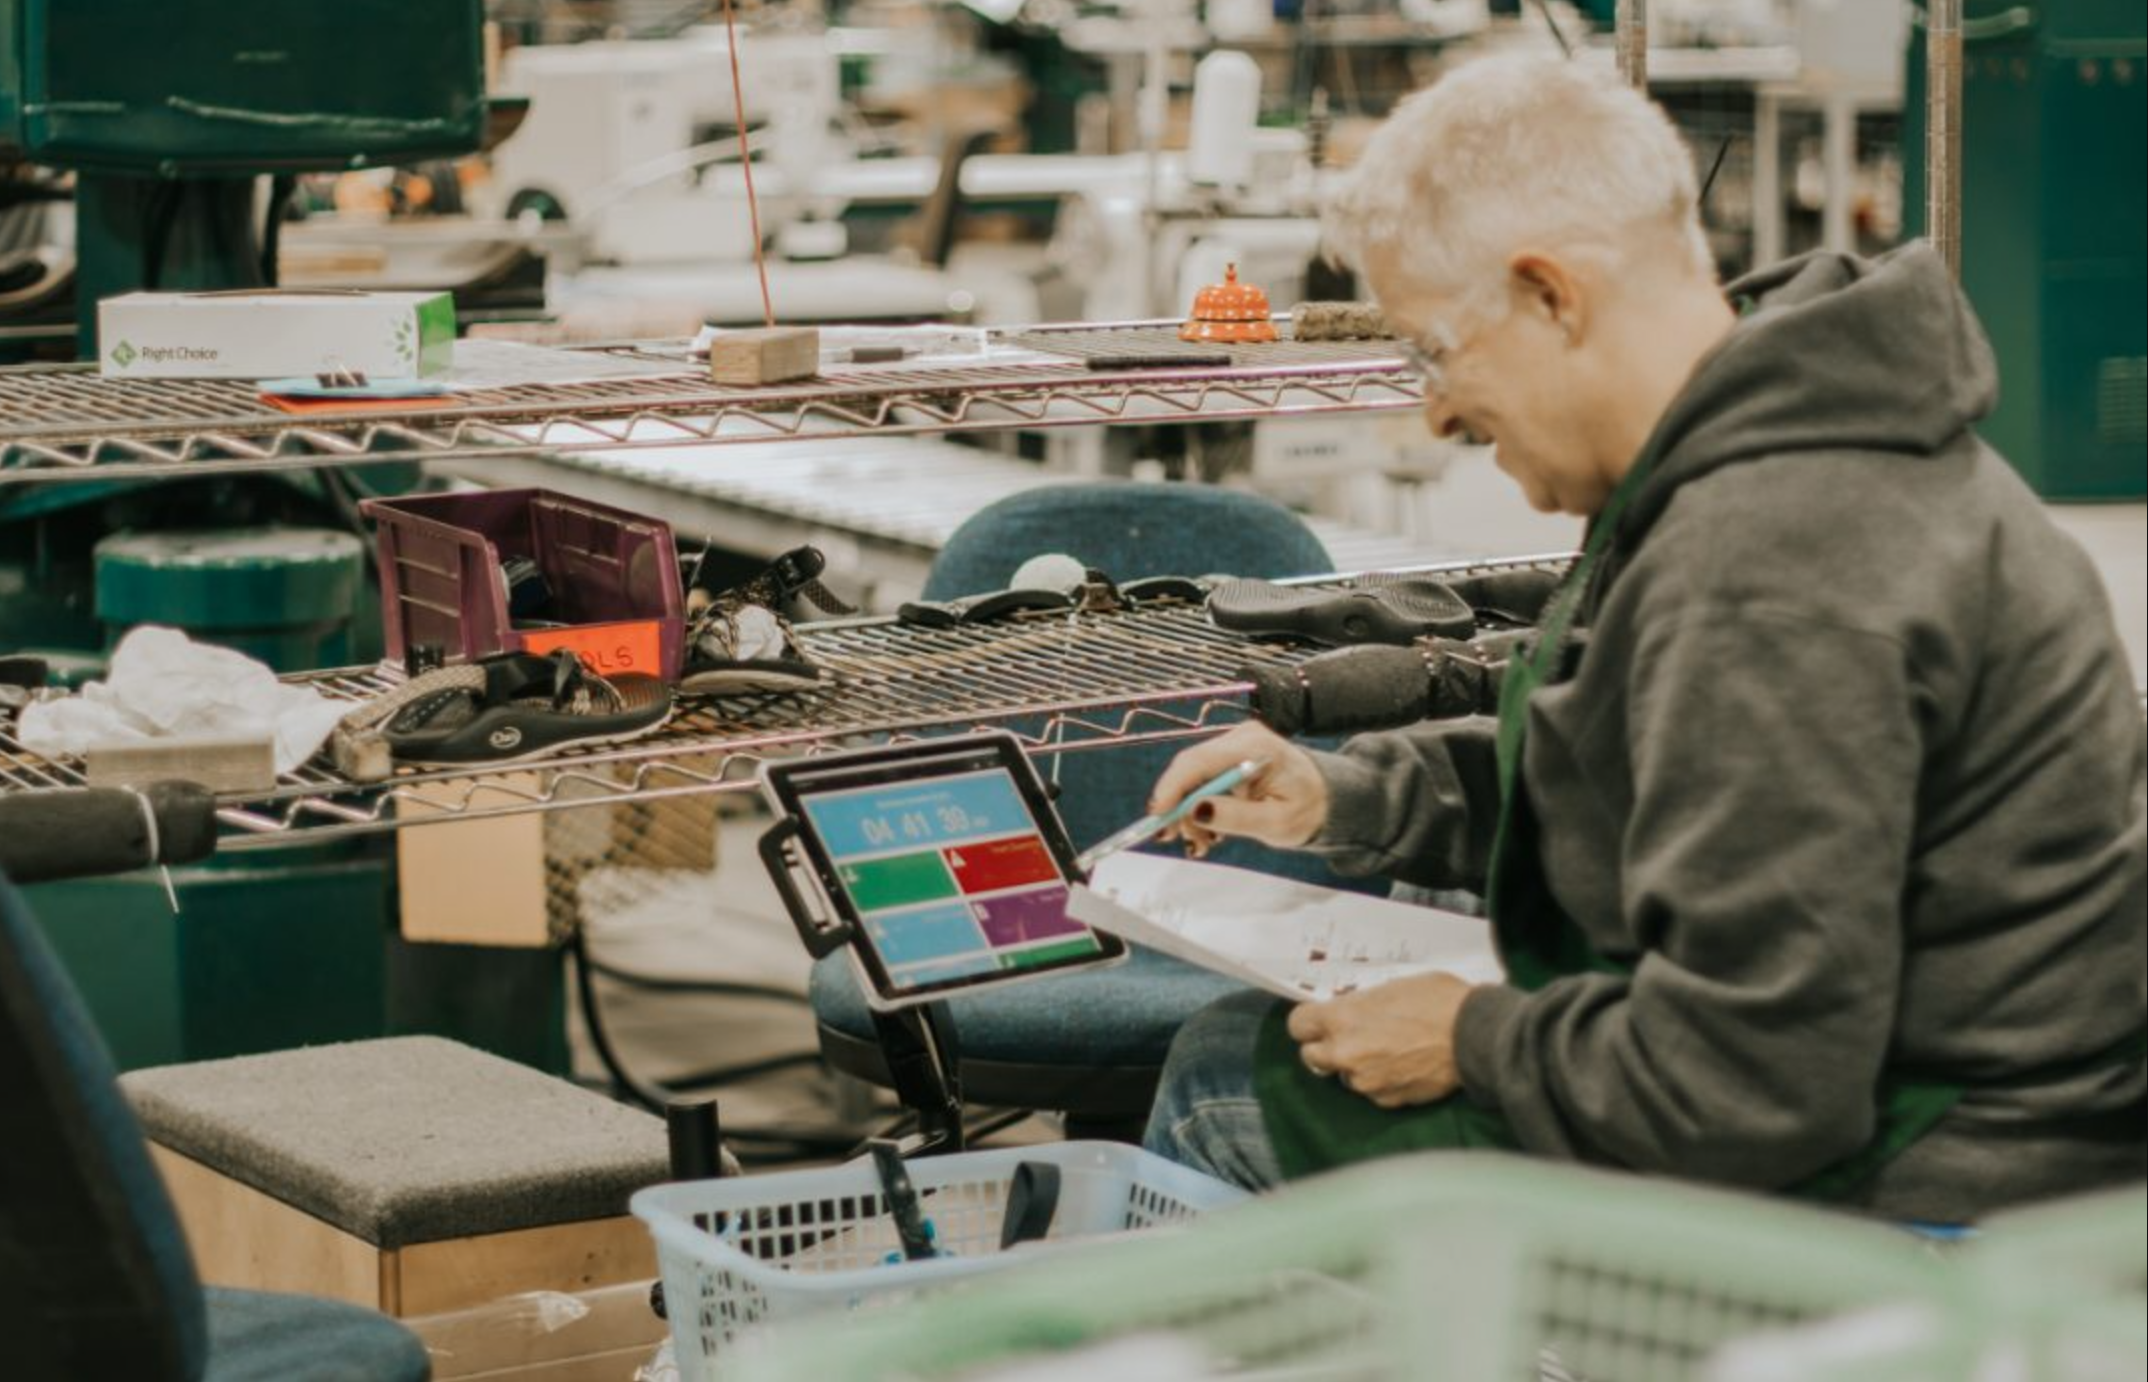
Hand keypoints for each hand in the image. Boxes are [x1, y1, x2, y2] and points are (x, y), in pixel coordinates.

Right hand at [1149, 722, 1327, 856]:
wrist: (1324, 798)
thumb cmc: (1307, 809)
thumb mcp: (1277, 823)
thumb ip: (1236, 816)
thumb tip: (1196, 809)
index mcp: (1256, 747)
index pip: (1200, 760)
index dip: (1172, 787)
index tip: (1158, 816)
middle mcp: (1241, 737)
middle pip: (1190, 768)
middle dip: (1177, 806)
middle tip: (1172, 838)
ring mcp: (1234, 744)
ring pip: (1191, 777)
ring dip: (1188, 812)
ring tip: (1201, 843)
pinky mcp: (1229, 755)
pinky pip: (1200, 779)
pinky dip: (1197, 806)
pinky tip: (1207, 830)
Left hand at [1289, 972, 1474, 1108]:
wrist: (1474, 1035)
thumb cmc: (1437, 1001)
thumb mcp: (1389, 988)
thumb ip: (1359, 1004)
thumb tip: (1348, 1011)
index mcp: (1341, 1018)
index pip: (1298, 1025)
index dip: (1309, 1022)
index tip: (1319, 1020)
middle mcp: (1345, 1053)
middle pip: (1311, 1056)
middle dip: (1326, 1047)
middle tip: (1350, 1037)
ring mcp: (1365, 1081)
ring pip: (1344, 1076)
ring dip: (1357, 1066)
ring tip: (1387, 1051)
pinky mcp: (1387, 1100)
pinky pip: (1372, 1092)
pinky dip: (1381, 1082)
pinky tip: (1403, 1066)